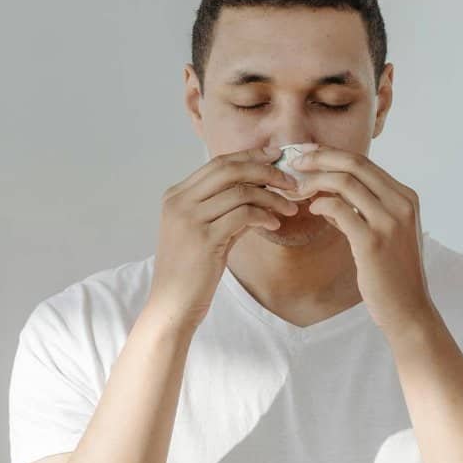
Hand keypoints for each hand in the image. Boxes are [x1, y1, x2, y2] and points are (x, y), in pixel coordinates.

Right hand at [146, 145, 299, 330]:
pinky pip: (243, 215)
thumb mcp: (205, 233)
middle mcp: (179, 202)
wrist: (172, 305)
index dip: (250, 157)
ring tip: (289, 208)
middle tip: (290, 181)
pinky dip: (264, 216)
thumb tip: (260, 194)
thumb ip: (227, 210)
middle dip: (265, 171)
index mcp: (176, 196)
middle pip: (229, 169)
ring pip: (240, 191)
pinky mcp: (204, 239)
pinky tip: (274, 225)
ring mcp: (189, 219)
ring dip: (271, 197)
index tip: (275, 157)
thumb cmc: (190, 272)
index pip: (218, 163)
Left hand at [294, 144, 437, 333]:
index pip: (364, 162)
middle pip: (355, 163)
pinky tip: (311, 210)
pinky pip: (339, 209)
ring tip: (297, 188)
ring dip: (315, 180)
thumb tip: (327, 196)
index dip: (331, 154)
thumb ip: (361, 211)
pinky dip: (320, 204)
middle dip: (319, 158)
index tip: (308, 155)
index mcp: (406, 197)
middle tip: (294, 163)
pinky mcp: (373, 241)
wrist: (408, 310)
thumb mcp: (384, 234)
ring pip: (345, 182)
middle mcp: (402, 203)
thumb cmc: (392, 274)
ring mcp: (389, 221)